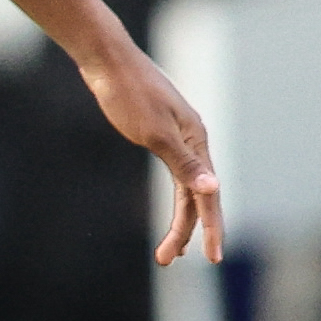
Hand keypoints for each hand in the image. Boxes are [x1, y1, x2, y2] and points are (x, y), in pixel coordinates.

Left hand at [82, 44, 226, 264]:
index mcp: (196, 140)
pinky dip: (176, 197)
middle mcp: (193, 140)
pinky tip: (176, 207)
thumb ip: (184, 164)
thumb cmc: (129, 94)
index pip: (208, 195)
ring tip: (170, 250)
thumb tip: (213, 189)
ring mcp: (178, 136)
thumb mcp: (155, 133)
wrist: (107, 60)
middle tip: (168, 260)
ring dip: (181, 219)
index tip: (211, 259)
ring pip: (186, 187)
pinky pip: (177, 174)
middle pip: (197, 196)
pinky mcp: (161, 133)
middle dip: (187, 231)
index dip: (210, 228)